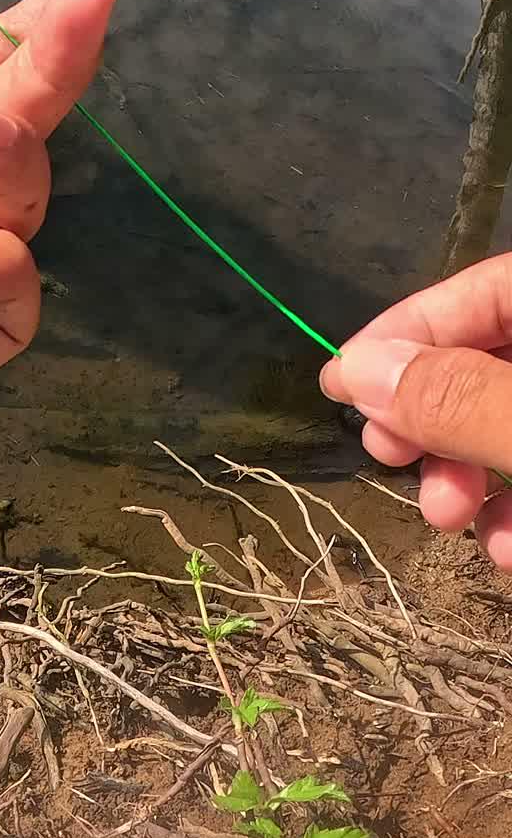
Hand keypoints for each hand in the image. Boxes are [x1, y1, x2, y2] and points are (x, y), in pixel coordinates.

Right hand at [320, 256, 511, 567]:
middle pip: (490, 359)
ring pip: (507, 424)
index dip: (410, 328)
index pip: (482, 287)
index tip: (342, 383)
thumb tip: (358, 371)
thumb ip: (457, 398)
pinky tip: (502, 550)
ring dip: (463, 472)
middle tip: (386, 454)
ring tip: (444, 518)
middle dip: (430, 412)